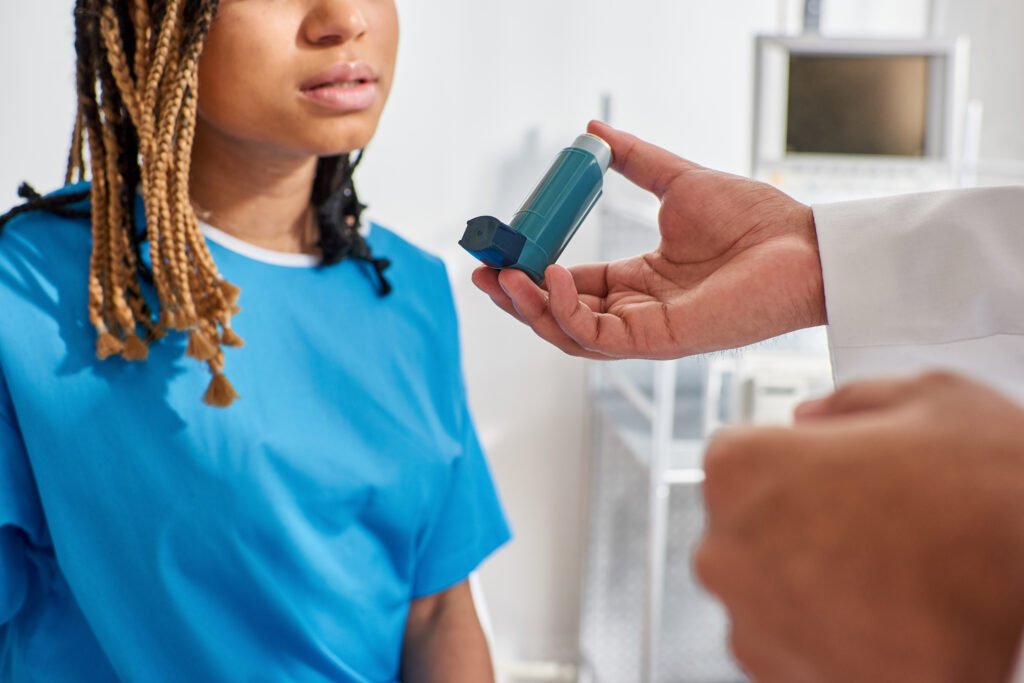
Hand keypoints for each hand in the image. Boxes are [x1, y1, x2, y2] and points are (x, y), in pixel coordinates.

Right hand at [472, 120, 824, 359]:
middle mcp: (638, 311)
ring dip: (531, 308)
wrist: (804, 242)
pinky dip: (569, 310)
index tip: (500, 249)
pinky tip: (555, 275)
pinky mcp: (660, 340)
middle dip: (516, 298)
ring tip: (503, 277)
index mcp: (639, 282)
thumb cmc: (756, 219)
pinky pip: (599, 335)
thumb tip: (594, 133)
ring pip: (570, 334)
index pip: (572, 285)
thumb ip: (635, 161)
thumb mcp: (678, 181)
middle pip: (560, 316)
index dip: (532, 271)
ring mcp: (647, 331)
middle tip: (484, 271)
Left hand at [697, 372, 1023, 682]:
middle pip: (742, 531)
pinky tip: (883, 616)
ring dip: (805, 586)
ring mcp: (753, 625)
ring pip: (762, 594)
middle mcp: (726, 550)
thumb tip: (810, 417)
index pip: (735, 462)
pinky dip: (825, 637)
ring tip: (883, 575)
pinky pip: (788, 649)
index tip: (826, 478)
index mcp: (740, 467)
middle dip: (791, 527)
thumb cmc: (988, 491)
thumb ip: (845, 403)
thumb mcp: (923, 397)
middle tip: (866, 526)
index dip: (789, 465)